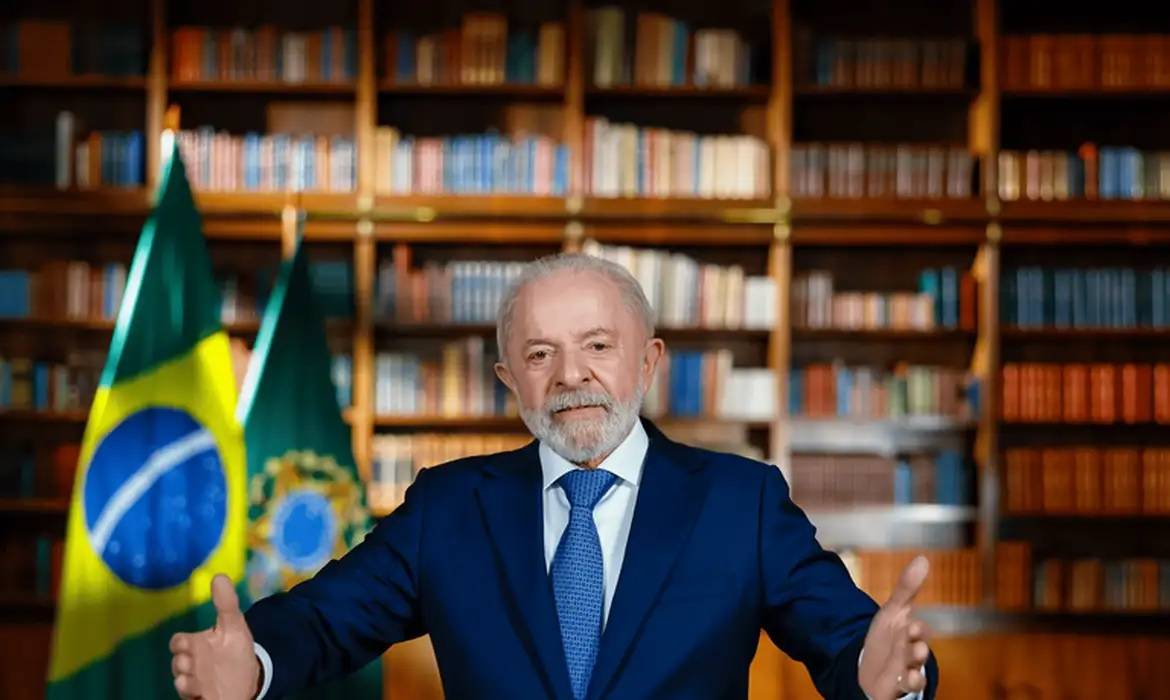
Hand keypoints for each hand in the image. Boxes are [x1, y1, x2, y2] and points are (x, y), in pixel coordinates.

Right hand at [169, 574, 260, 699]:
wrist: (248, 677)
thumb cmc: (234, 649)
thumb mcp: (234, 625)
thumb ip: (226, 602)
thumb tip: (219, 576)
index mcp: (195, 645)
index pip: (178, 642)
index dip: (181, 643)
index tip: (191, 643)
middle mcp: (191, 664)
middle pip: (178, 664)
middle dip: (185, 664)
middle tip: (196, 663)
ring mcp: (195, 682)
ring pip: (183, 683)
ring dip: (189, 682)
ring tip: (201, 683)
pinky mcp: (201, 698)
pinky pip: (191, 699)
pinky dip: (195, 697)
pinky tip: (205, 695)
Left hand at [858, 555, 932, 698]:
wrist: (871, 665)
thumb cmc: (888, 638)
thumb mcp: (893, 612)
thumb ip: (907, 588)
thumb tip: (923, 558)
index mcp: (914, 636)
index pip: (921, 632)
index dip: (918, 630)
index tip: (911, 626)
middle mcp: (913, 656)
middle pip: (918, 653)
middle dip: (916, 649)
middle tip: (915, 645)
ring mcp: (906, 673)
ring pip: (915, 674)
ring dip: (913, 671)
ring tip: (907, 669)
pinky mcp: (896, 689)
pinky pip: (907, 690)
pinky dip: (908, 685)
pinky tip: (904, 679)